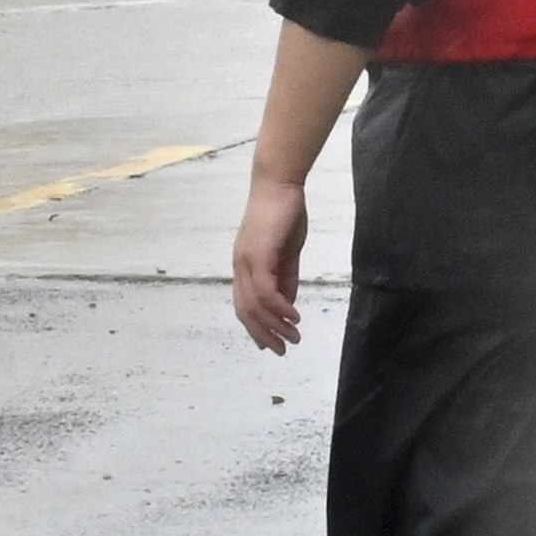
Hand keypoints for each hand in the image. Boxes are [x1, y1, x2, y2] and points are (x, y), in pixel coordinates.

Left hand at [231, 177, 309, 352]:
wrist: (280, 186)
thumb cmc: (284, 216)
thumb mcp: (287, 254)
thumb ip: (286, 279)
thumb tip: (287, 305)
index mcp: (246, 266)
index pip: (244, 305)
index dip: (255, 327)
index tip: (270, 344)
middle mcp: (241, 266)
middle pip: (245, 310)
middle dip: (263, 334)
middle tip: (282, 350)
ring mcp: (247, 261)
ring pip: (254, 304)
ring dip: (275, 325)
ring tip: (293, 338)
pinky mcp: (259, 254)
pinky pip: (266, 289)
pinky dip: (279, 307)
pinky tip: (293, 317)